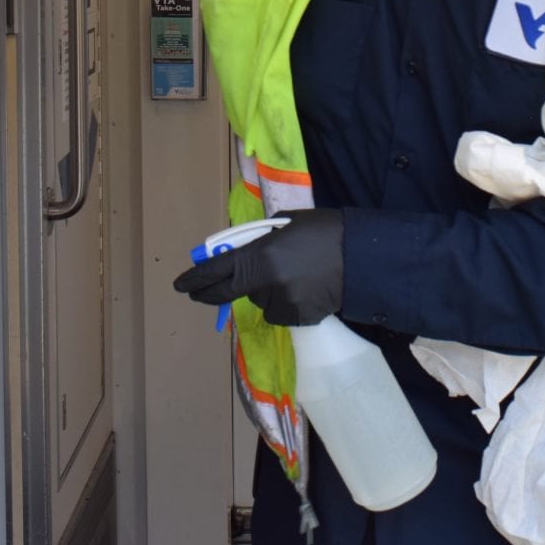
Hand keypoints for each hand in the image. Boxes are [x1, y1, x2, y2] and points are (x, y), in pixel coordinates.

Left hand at [174, 209, 344, 326]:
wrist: (363, 257)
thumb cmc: (324, 231)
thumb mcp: (286, 224)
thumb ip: (259, 240)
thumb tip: (240, 253)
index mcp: (262, 255)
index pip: (218, 270)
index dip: (196, 278)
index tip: (180, 285)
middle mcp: (267, 283)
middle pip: (230, 292)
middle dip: (211, 292)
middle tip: (202, 291)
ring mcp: (283, 304)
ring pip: (260, 300)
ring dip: (265, 290)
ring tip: (292, 275)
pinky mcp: (298, 319)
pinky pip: (280, 311)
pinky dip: (285, 303)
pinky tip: (304, 289)